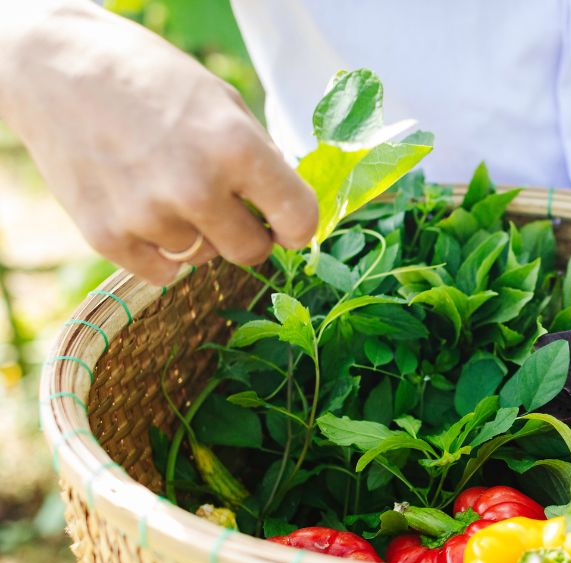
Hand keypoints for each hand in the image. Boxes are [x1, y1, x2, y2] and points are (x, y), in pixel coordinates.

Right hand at [0, 2, 316, 285]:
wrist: (56, 68)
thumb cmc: (151, 79)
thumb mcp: (223, 101)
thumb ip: (262, 157)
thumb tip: (287, 207)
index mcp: (237, 149)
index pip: (299, 221)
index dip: (297, 225)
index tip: (286, 222)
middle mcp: (196, 189)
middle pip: (252, 252)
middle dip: (249, 233)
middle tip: (228, 205)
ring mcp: (149, 218)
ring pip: (203, 257)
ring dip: (196, 232)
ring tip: (167, 185)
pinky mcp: (107, 238)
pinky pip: (162, 271)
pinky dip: (160, 248)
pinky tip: (144, 207)